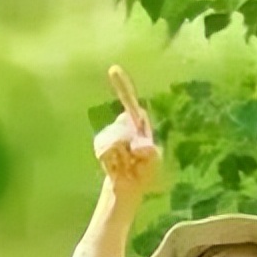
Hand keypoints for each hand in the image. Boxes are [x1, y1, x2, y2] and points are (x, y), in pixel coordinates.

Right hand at [93, 65, 159, 203]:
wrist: (128, 187)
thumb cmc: (145, 173)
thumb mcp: (155, 164)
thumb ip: (151, 154)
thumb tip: (140, 147)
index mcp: (139, 123)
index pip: (131, 103)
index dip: (122, 87)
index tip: (112, 69)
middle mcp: (124, 124)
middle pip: (122, 126)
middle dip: (130, 144)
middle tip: (135, 160)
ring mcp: (111, 134)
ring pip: (114, 139)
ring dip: (123, 156)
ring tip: (127, 164)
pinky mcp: (101, 145)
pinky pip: (105, 150)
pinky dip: (112, 162)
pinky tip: (117, 167)